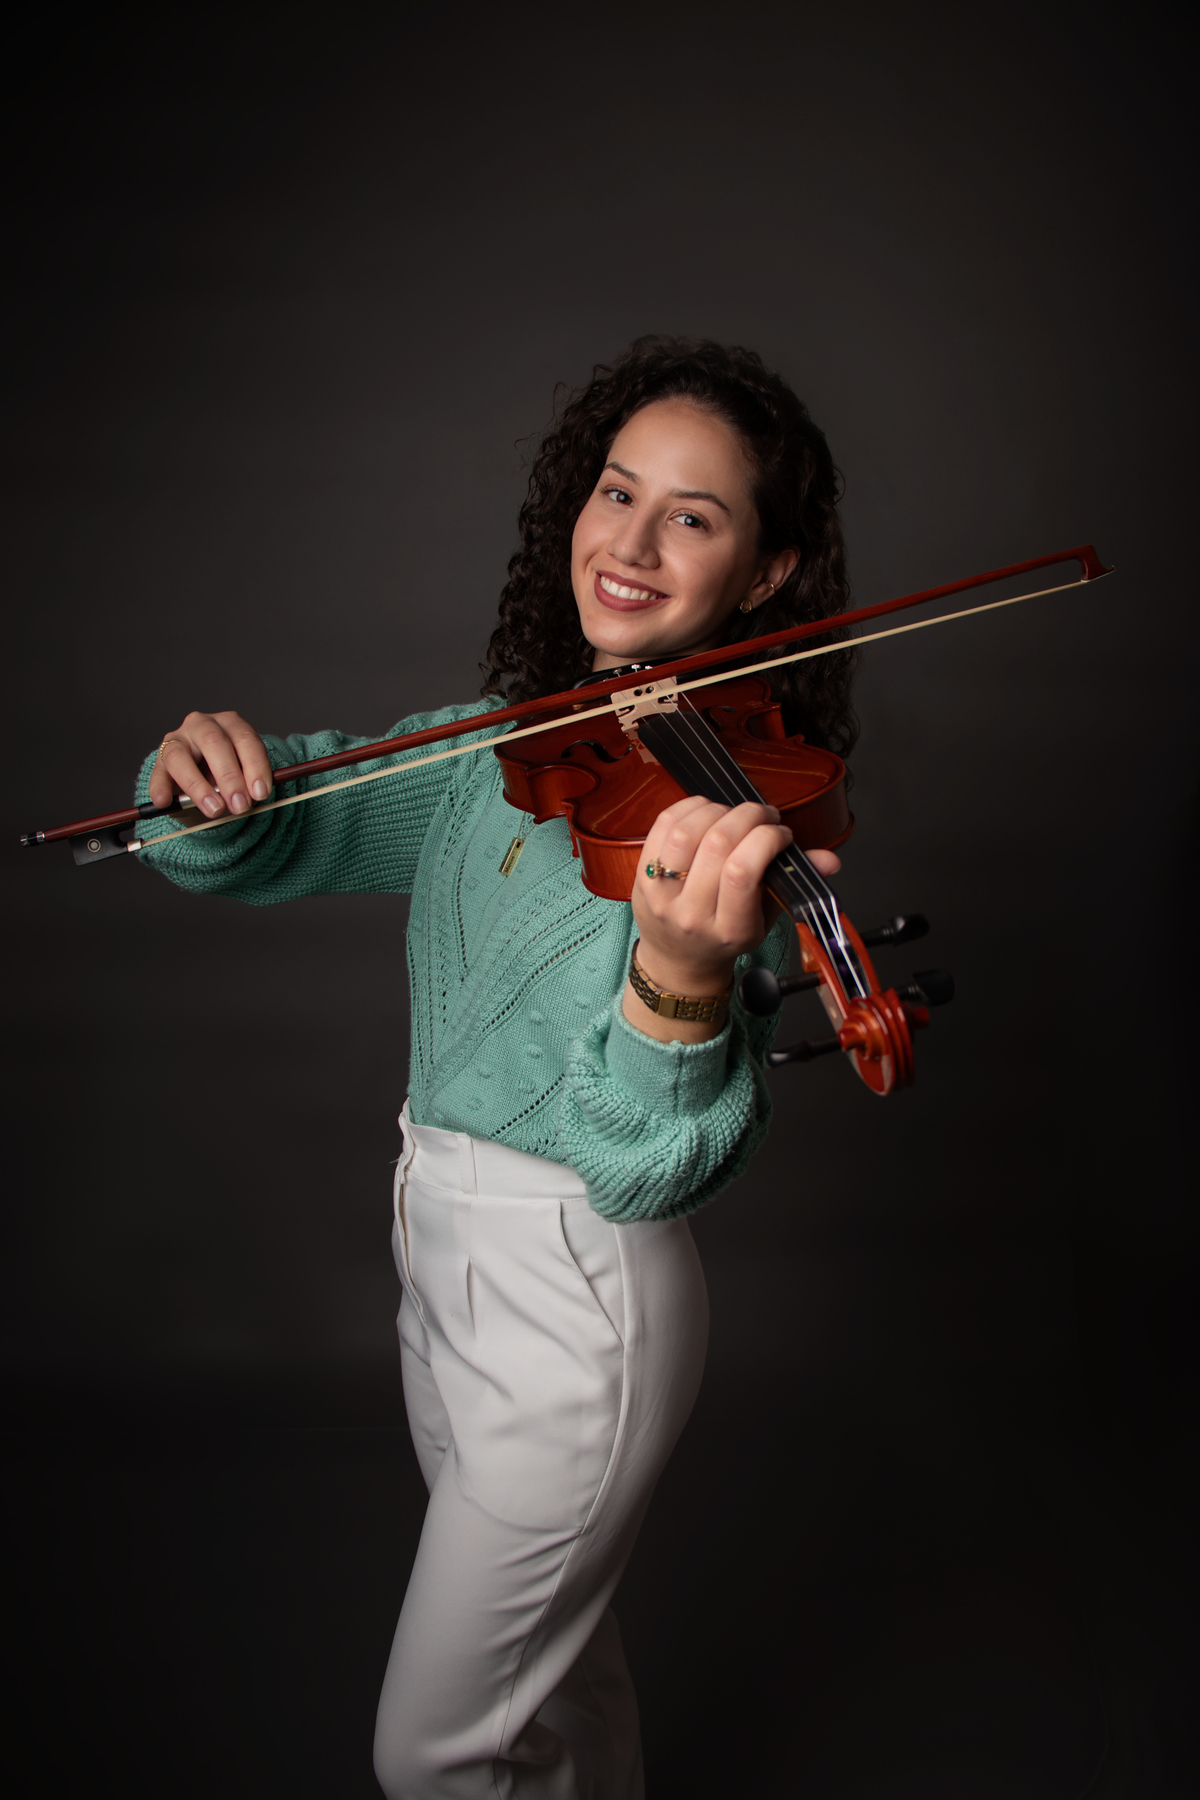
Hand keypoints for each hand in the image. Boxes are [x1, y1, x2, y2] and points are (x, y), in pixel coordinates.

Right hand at [148, 711, 273, 818]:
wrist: (202, 784)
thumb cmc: (226, 776)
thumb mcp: (243, 777)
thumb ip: (247, 783)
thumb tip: (253, 796)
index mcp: (230, 724)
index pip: (245, 738)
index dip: (255, 766)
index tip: (261, 793)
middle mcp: (202, 725)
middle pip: (214, 742)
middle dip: (229, 776)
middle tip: (240, 805)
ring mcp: (177, 739)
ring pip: (181, 756)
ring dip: (198, 786)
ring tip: (213, 809)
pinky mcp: (158, 759)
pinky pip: (158, 773)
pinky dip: (160, 788)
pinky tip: (164, 802)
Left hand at [624, 795, 841, 1042]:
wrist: (680, 961)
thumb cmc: (727, 937)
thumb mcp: (765, 918)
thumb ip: (793, 883)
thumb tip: (830, 860)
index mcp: (729, 929)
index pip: (743, 871)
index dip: (766, 838)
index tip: (781, 833)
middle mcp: (692, 914)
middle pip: (717, 844)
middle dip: (747, 816)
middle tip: (762, 815)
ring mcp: (661, 896)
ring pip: (686, 831)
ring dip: (717, 809)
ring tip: (733, 814)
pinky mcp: (640, 877)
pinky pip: (661, 826)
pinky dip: (688, 807)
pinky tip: (707, 810)